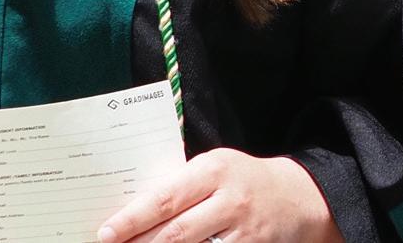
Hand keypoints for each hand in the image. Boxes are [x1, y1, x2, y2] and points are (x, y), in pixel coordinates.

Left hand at [97, 149, 341, 242]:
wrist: (296, 197)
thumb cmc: (241, 181)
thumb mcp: (214, 169)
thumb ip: (181, 187)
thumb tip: (131, 212)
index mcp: (214, 169)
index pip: (166, 197)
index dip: (133, 218)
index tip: (106, 233)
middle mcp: (230, 199)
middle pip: (174, 233)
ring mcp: (243, 231)